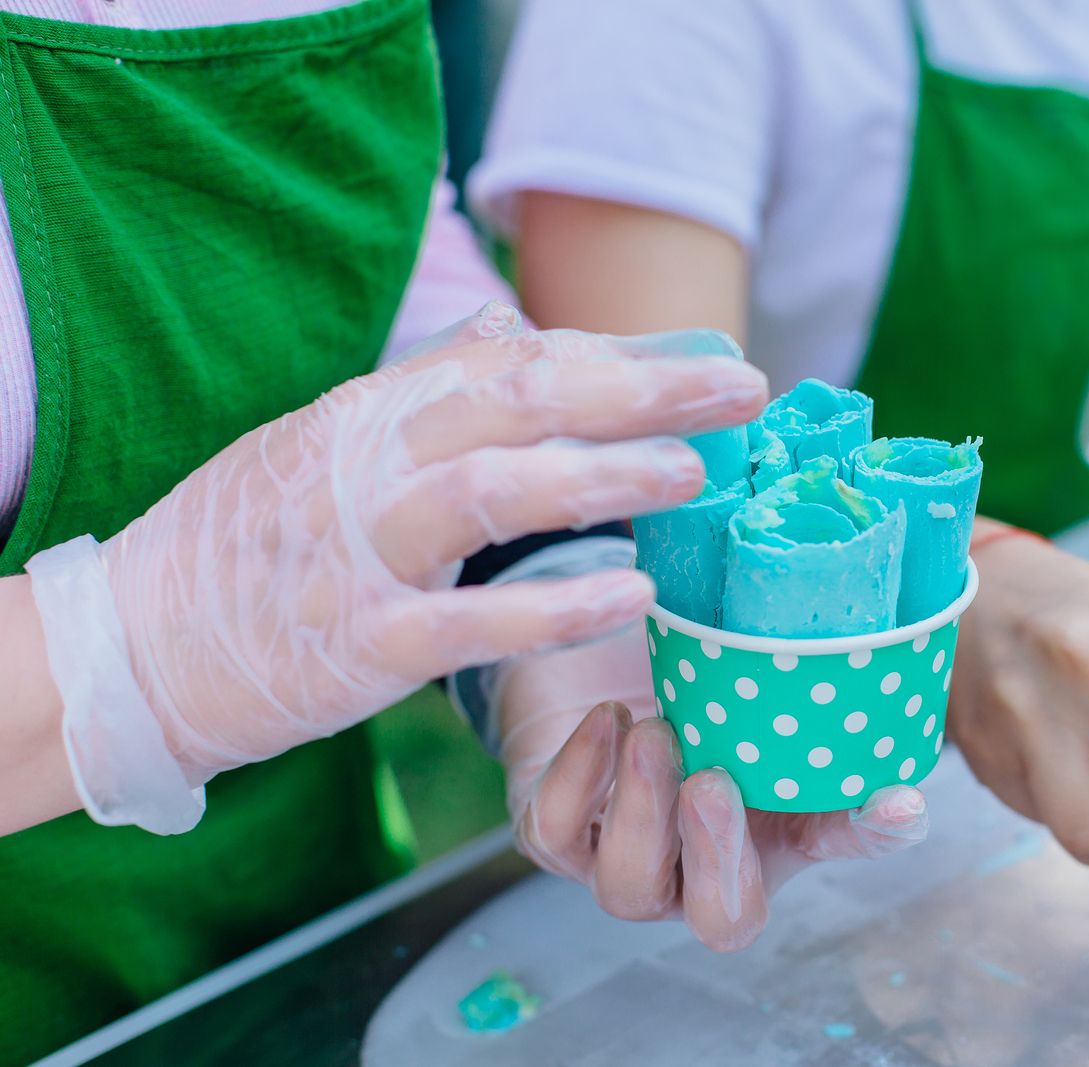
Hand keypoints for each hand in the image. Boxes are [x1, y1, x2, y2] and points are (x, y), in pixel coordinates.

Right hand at [26, 303, 768, 832]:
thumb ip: (425, 386)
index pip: (512, 362)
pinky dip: (552, 609)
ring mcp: (361, 553)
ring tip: (693, 473)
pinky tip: (630, 596)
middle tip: (742, 393)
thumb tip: (511, 325)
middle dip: (639, 392)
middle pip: (519, 403)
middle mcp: (369, 465)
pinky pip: (467, 622)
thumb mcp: (324, 440)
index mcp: (370, 413)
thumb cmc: (246, 542)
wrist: (130, 645)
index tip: (706, 363)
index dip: (618, 359)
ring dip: (601, 477)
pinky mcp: (358, 644)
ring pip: (493, 492)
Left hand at [493, 632, 928, 951]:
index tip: (894, 802)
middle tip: (716, 781)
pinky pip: (551, 831)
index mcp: (755, 852)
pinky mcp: (549, 827)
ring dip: (643, 810)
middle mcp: (686, 876)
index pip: (834, 857)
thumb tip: (907, 794)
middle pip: (714, 917)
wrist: (596, 654)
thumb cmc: (692, 691)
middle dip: (718, 854)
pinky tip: (607, 719)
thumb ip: (825, 745)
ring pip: (626, 884)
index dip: (858, 842)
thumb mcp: (762, 711)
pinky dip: (579, 776)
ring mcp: (613, 859)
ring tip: (656, 732)